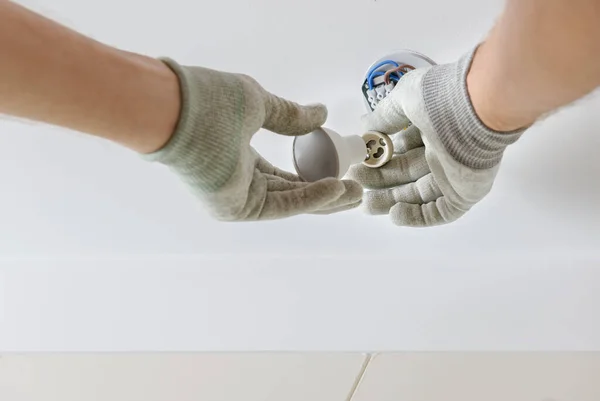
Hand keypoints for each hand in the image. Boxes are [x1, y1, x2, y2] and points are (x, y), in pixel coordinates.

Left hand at [143, 59, 361, 220]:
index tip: (340, 168)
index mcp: (239, 159)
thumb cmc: (208, 102)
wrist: (176, 108)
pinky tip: (336, 190)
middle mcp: (238, 183)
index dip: (313, 173)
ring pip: (289, 202)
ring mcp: (235, 198)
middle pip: (290, 193)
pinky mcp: (235, 208)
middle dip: (325, 193)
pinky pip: (281, 204)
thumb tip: (321, 113)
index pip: (283, 174)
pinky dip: (309, 198)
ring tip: (355, 194)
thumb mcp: (258, 104)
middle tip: (355, 189)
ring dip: (324, 200)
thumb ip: (289, 116)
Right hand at [347, 50, 522, 226]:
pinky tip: (395, 214)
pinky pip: (440, 211)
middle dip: (380, 181)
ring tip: (366, 205)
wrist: (477, 109)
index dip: (380, 158)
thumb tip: (366, 127)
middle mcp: (443, 152)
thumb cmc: (441, 98)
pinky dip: (417, 216)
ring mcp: (454, 175)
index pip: (403, 149)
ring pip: (419, 194)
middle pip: (407, 174)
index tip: (359, 164)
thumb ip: (385, 115)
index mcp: (432, 128)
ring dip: (392, 201)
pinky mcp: (465, 194)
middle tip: (356, 186)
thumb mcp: (404, 98)